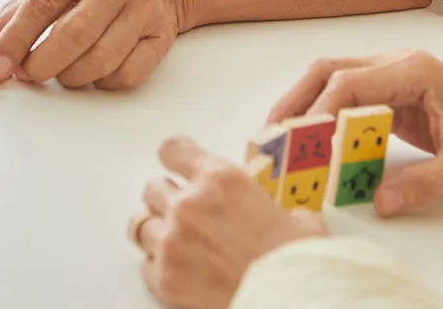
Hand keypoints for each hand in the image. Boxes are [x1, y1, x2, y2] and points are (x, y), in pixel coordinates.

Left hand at [0, 0, 182, 88]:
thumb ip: (16, 7)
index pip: (44, 0)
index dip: (15, 37)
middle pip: (73, 34)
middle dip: (41, 64)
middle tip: (26, 73)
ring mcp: (146, 5)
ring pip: (100, 60)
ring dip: (70, 77)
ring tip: (60, 69)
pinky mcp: (164, 34)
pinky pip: (127, 75)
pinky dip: (102, 82)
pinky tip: (94, 69)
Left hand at [135, 137, 325, 308]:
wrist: (293, 307)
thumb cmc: (300, 265)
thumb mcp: (299, 221)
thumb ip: (275, 210)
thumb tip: (284, 218)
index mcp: (220, 179)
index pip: (173, 150)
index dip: (175, 157)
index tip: (177, 164)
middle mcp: (189, 204)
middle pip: (153, 188)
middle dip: (167, 199)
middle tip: (186, 215)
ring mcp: (172, 242)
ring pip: (142, 225)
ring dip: (159, 232)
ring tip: (176, 244)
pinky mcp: (166, 279)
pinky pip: (146, 266)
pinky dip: (159, 268)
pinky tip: (179, 273)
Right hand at [267, 50, 442, 216]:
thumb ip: (425, 182)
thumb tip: (381, 200)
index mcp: (413, 70)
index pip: (351, 82)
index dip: (322, 108)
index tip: (303, 138)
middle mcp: (392, 64)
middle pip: (328, 69)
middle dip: (296, 99)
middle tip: (273, 131)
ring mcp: (384, 73)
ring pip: (327, 76)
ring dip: (300, 102)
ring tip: (279, 133)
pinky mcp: (382, 90)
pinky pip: (340, 93)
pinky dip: (318, 111)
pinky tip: (306, 134)